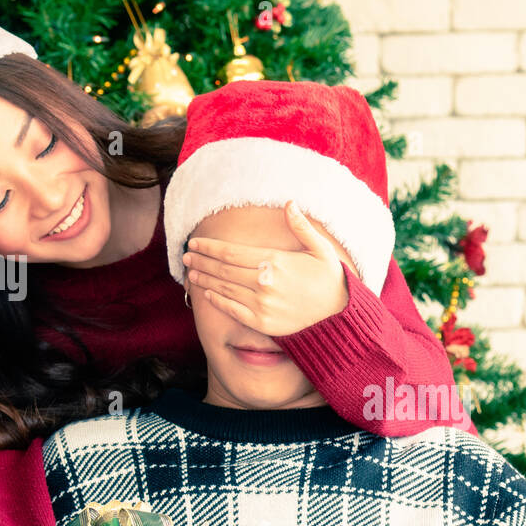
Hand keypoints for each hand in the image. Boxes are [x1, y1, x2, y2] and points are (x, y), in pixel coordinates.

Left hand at [181, 200, 351, 335]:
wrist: (340, 316)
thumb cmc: (330, 280)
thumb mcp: (321, 249)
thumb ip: (301, 227)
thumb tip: (289, 203)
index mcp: (275, 261)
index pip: (231, 252)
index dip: (209, 247)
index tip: (195, 243)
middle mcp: (264, 282)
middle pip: (223, 269)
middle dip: (201, 261)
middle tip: (185, 256)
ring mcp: (262, 304)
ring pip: (224, 289)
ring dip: (204, 280)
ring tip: (190, 273)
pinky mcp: (263, 323)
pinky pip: (233, 310)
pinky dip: (217, 300)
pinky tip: (207, 293)